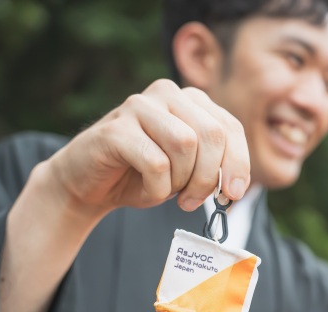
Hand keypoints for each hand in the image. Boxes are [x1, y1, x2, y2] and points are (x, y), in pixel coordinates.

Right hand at [40, 79, 249, 219]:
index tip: (233, 195)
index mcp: (190, 100)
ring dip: (182, 181)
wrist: (88, 183)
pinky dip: (158, 188)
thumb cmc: (143, 175)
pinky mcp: (115, 129)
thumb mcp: (188, 170)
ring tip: (168, 192)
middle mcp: (167, 94)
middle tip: (193, 201)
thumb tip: (236, 189)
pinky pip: (156, 163)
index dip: (238, 164)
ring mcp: (139, 106)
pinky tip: (147, 190)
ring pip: (185, 144)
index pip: (229, 127)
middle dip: (209, 176)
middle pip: (211, 134)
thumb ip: (214, 169)